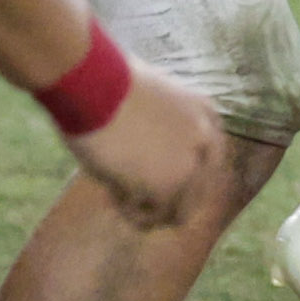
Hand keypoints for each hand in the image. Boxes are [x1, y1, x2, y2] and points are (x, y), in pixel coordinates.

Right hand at [62, 58, 226, 228]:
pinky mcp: (166, 187)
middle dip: (166, 203)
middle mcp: (205, 141)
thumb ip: (163, 125)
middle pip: (197, 194)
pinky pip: (149, 218)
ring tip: (114, 196)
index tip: (155, 187)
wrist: (91, 82)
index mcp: (205, 113)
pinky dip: (129, 213)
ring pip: (176, 213)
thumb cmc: (104, 83)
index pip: (208, 163)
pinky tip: (109, 194)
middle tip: (133, 202)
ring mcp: (189, 166)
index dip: (181, 179)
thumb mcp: (148, 95)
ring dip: (146, 211)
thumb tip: (148, 155)